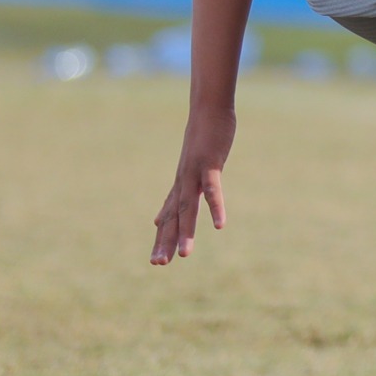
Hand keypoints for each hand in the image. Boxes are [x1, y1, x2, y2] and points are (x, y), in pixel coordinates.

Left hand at [151, 105, 234, 265]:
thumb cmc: (204, 135)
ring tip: (184, 256)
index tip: (156, 261)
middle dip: (165, 241)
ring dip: (186, 232)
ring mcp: (194, 174)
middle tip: (158, 265)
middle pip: (173, 217)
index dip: (163, 238)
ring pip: (188, 208)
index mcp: (182, 184)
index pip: (170, 216)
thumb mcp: (193, 163)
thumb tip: (172, 203)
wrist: (208, 109)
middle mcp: (183, 182)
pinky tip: (219, 226)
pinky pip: (212, 191)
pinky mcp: (209, 165)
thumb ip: (184, 184)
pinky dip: (215, 208)